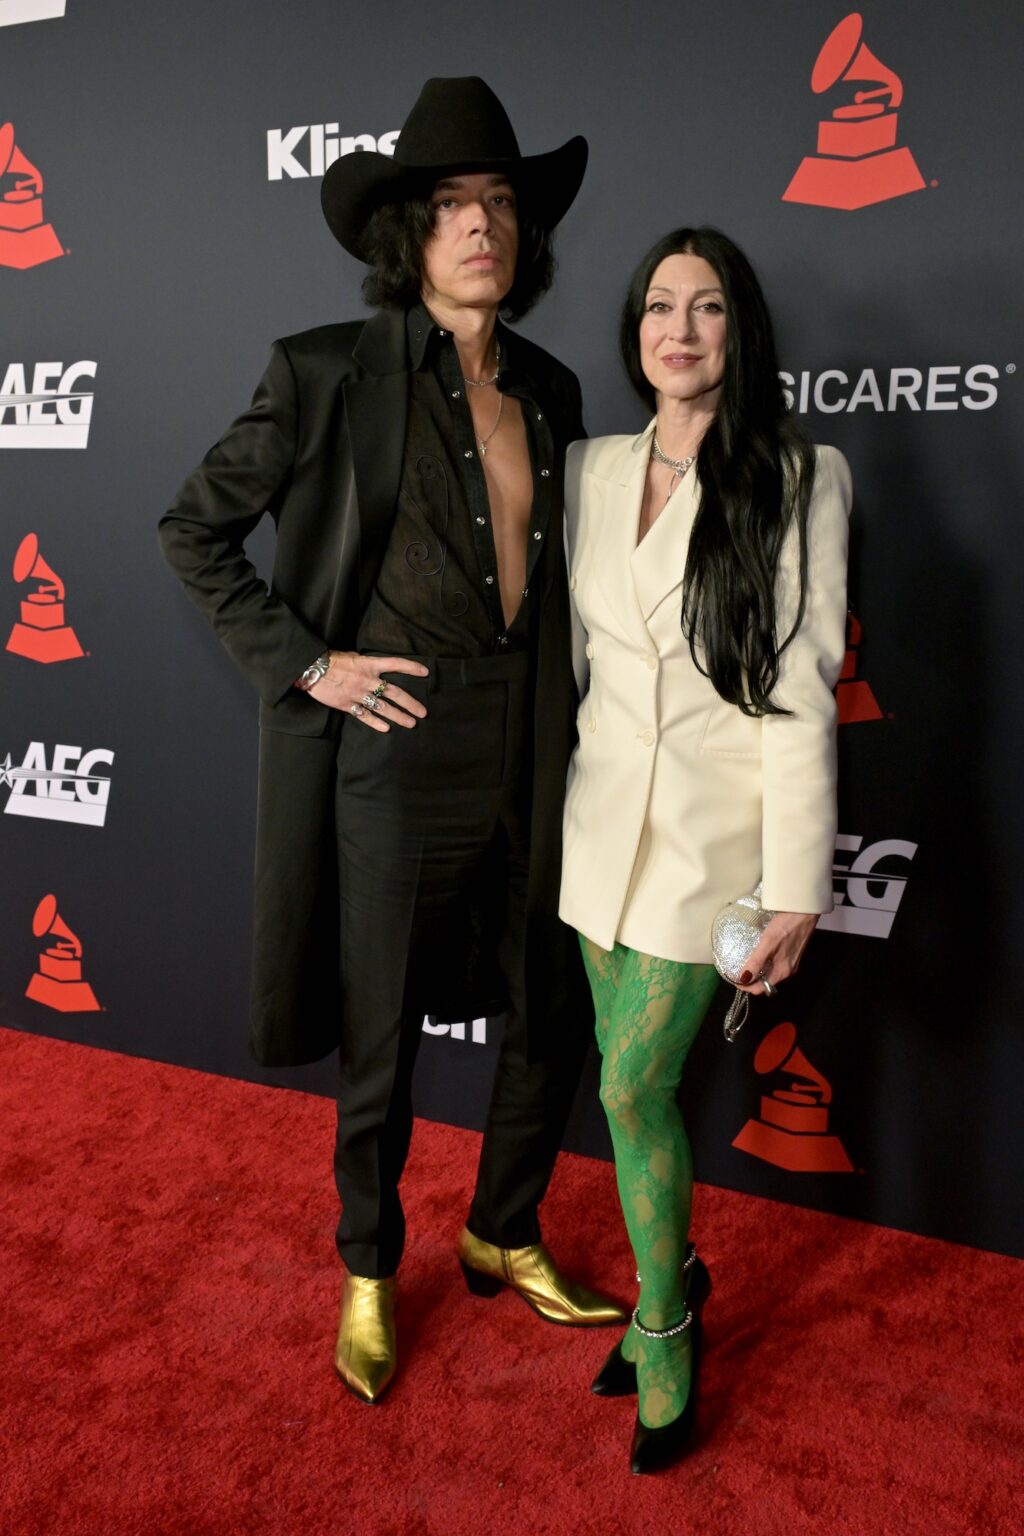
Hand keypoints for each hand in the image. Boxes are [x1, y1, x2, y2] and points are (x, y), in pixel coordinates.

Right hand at [307, 652, 428, 731]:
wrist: (311, 669)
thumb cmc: (331, 660)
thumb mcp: (352, 656)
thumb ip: (367, 663)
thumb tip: (376, 666)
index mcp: (369, 664)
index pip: (395, 664)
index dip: (411, 668)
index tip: (425, 672)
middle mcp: (367, 680)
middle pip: (394, 692)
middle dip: (410, 703)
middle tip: (423, 712)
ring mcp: (358, 694)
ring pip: (383, 707)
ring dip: (398, 716)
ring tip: (411, 723)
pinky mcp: (347, 705)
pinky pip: (364, 715)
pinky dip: (376, 722)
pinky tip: (386, 728)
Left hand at [736, 911, 817, 995]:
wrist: (804, 910)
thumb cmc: (786, 926)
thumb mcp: (767, 943)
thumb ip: (756, 962)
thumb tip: (743, 979)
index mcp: (782, 971)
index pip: (761, 989)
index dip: (746, 986)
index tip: (733, 978)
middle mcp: (788, 970)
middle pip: (766, 983)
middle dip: (750, 979)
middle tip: (736, 969)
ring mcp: (791, 962)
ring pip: (770, 973)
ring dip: (758, 971)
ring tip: (745, 962)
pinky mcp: (792, 952)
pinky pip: (775, 964)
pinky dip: (765, 963)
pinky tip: (759, 953)